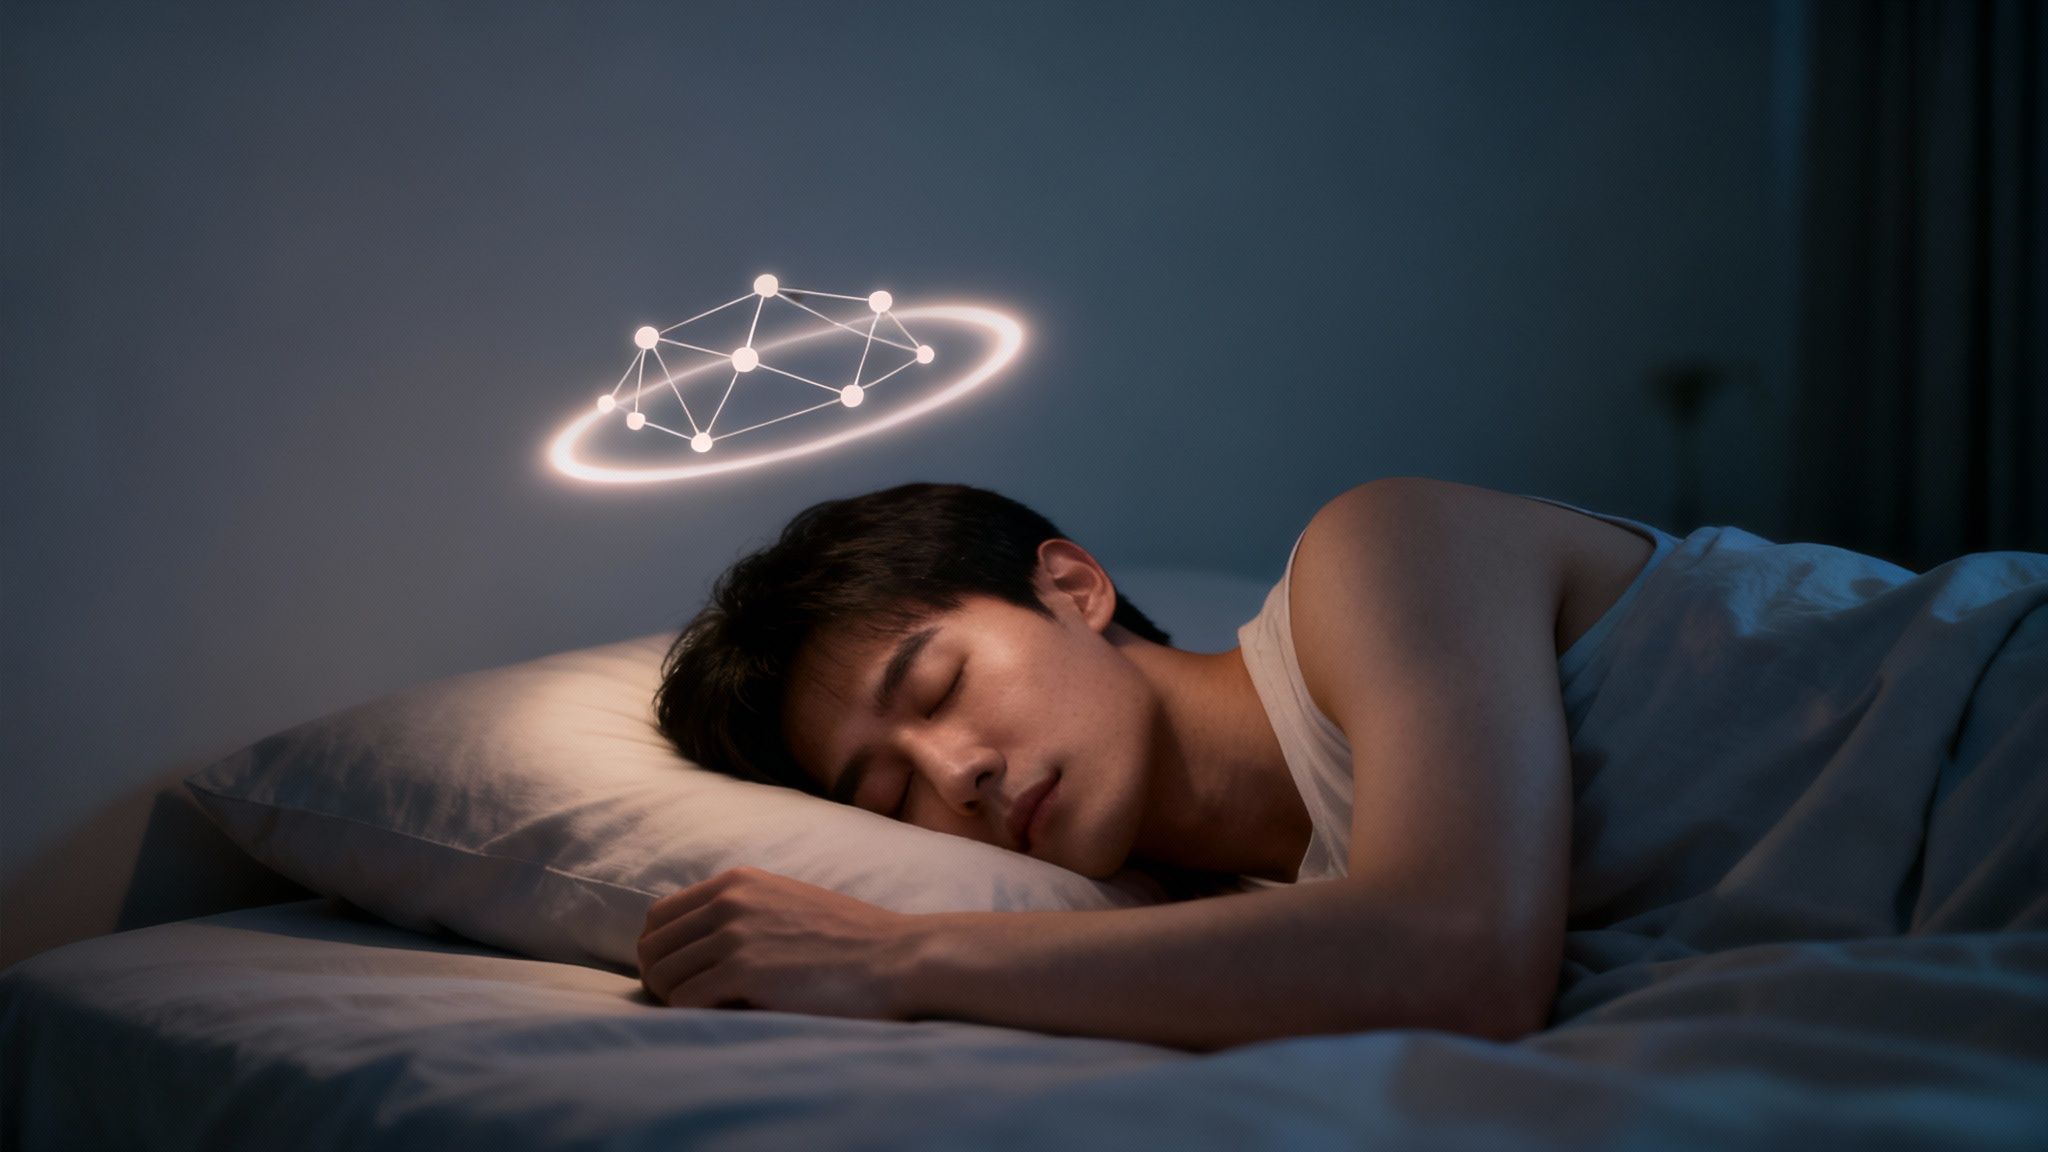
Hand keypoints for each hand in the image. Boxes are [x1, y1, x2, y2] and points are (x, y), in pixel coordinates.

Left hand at [637, 865, 921, 1020]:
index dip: (661, 953)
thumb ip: (743, 914)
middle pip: (652, 947)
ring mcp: (734, 934)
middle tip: (686, 1006)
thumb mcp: (787, 904)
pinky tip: (725, 1020)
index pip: (660, 916)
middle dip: (660, 981)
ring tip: (708, 1014)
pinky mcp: (744, 970)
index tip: (679, 979)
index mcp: (737, 882)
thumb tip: (700, 948)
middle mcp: (729, 900)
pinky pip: (685, 1001)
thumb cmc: (852, 941)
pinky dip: (693, 1017)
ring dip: (676, 1002)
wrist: (897, 957)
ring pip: (662, 976)